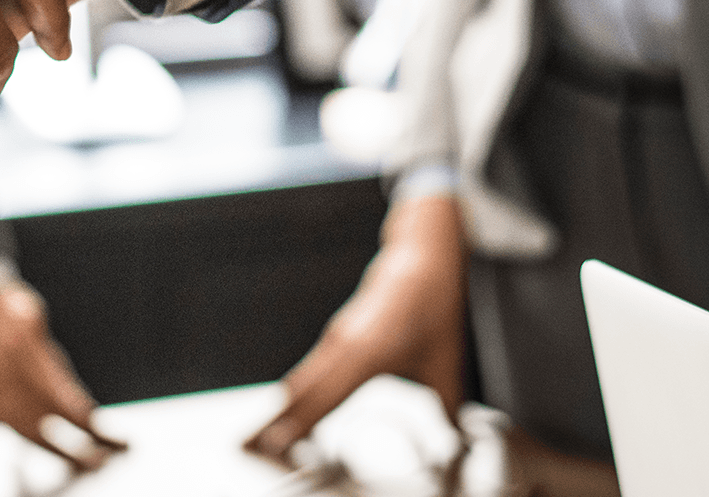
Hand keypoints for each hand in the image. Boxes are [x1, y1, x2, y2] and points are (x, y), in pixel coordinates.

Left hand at [0, 285, 126, 467]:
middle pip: (62, 403)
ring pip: (59, 374)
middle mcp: (16, 358)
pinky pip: (46, 348)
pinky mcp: (23, 305)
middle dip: (87, 428)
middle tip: (112, 448)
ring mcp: (25, 328)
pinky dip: (55, 368)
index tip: (83, 463)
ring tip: (87, 417)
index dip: (60, 450)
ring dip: (74, 398)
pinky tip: (50, 372)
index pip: (35, 427)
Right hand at [245, 194, 466, 459]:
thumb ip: (448, 405)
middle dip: (275, 421)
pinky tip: (287, 409)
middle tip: (250, 445)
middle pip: (299, 390)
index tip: (277, 444)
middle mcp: (342, 344)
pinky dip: (294, 393)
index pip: (325, 396)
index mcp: (367, 352)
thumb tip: (459, 439)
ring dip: (280, 408)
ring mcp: (335, 339)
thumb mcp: (446, 360)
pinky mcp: (335, 337)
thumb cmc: (430, 305)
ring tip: (259, 435)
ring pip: (300, 380)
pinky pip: (308, 370)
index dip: (300, 422)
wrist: (420, 262)